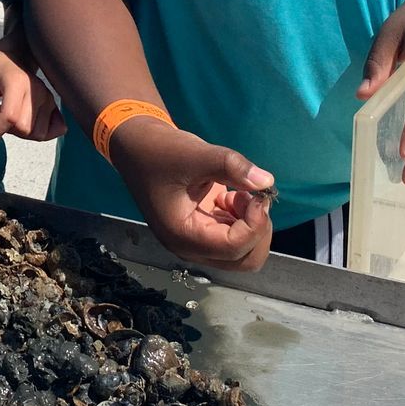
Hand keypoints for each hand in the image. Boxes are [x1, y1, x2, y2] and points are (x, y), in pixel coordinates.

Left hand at [0, 44, 64, 145]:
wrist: (14, 58)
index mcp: (17, 83)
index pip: (10, 118)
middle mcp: (38, 91)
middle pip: (23, 129)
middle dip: (6, 130)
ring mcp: (49, 98)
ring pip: (37, 134)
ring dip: (21, 132)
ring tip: (12, 116)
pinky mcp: (55, 104)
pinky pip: (54, 130)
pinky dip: (40, 133)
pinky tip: (28, 122)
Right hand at [107, 118, 273, 271]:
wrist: (138, 145)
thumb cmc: (158, 151)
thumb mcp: (194, 154)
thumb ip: (231, 166)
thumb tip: (266, 182)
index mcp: (182, 235)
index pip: (233, 247)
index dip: (254, 225)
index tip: (257, 195)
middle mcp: (190, 246)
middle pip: (243, 259)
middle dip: (257, 230)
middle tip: (250, 197)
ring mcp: (198, 239)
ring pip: (243, 251)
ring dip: (251, 224)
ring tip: (238, 194)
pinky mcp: (204, 228)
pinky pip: (236, 237)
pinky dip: (244, 219)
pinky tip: (230, 196)